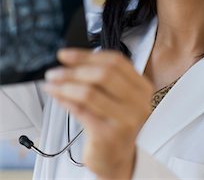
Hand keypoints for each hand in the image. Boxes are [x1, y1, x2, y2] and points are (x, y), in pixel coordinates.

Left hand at [44, 49, 152, 179]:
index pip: (115, 61)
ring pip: (90, 92)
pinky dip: (65, 100)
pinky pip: (82, 111)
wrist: (118, 159)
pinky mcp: (109, 135)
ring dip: (65, 85)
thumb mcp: (116, 97)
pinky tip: (57, 96)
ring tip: (51, 84)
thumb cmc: (114, 124)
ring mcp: (125, 119)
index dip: (87, 55)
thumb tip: (72, 61)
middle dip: (74, 70)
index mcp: (141, 87)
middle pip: (104, 74)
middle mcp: (138, 102)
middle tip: (55, 71)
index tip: (66, 54)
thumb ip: (102, 78)